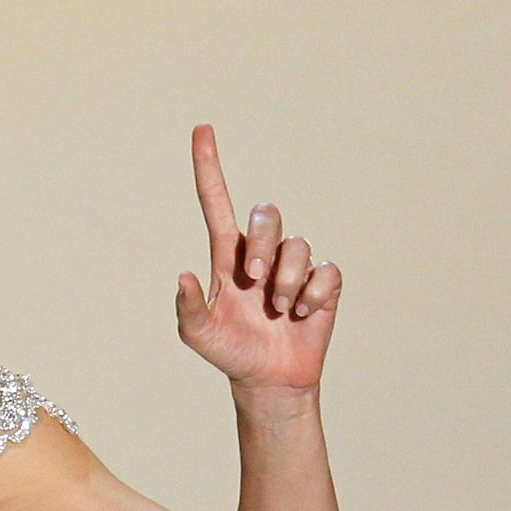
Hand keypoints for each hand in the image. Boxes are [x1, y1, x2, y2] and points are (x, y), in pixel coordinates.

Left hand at [176, 125, 341, 390]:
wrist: (268, 380)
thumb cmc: (230, 352)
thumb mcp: (199, 334)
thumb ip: (189, 307)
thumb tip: (184, 275)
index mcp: (227, 256)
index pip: (216, 202)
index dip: (208, 167)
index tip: (201, 129)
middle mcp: (260, 253)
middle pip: (266, 215)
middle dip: (262, 244)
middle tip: (254, 280)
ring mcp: (293, 266)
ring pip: (298, 245)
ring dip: (286, 282)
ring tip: (279, 310)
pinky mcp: (322, 283)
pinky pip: (325, 271)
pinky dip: (313, 295)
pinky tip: (302, 314)